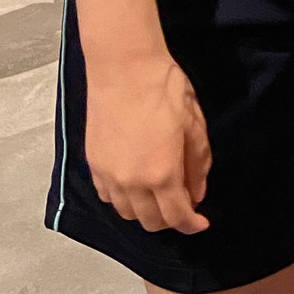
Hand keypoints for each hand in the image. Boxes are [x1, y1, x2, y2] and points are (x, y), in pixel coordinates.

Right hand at [85, 51, 212, 233]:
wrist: (125, 68)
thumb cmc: (165, 91)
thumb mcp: (194, 127)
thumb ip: (197, 166)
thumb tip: (197, 194)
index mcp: (162, 174)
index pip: (177, 217)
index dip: (191, 225)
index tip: (200, 223)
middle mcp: (132, 182)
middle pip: (150, 222)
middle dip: (170, 221)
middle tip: (183, 207)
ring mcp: (109, 175)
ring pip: (126, 213)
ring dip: (145, 212)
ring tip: (159, 197)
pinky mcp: (93, 164)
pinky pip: (108, 197)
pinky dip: (123, 200)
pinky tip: (134, 187)